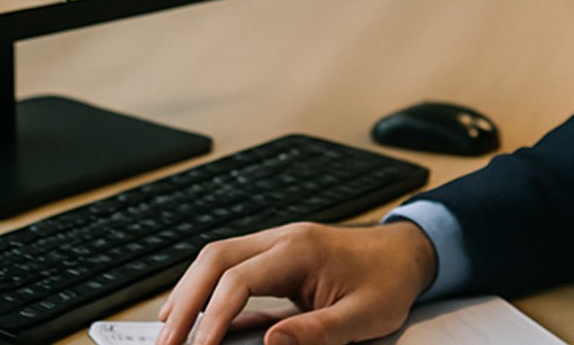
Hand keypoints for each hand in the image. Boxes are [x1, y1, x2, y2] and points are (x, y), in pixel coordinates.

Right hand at [155, 222, 436, 344]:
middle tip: (165, 340)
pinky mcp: (276, 255)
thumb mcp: (363, 317)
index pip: (240, 279)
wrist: (408, 252)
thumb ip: (317, 332)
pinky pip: (231, 266)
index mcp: (300, 250)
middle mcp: (281, 239)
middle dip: (184, 300)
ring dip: (190, 292)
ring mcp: (276, 243)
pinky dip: (208, 290)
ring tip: (169, 330)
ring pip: (216, 258)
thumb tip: (271, 344)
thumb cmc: (389, 282)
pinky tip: (197, 316)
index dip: (212, 317)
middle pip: (214, 259)